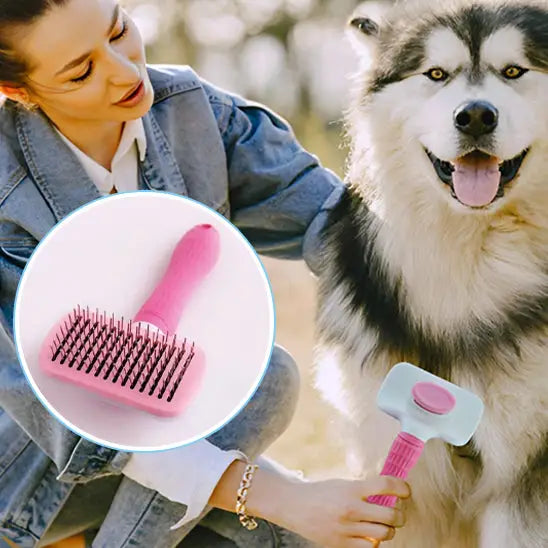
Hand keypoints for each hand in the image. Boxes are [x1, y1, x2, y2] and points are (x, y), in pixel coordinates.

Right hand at [251, 472, 410, 547]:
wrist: (294, 506)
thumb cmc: (321, 492)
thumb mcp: (342, 484)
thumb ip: (364, 489)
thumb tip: (390, 494)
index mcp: (352, 488)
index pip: (385, 485)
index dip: (401, 487)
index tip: (406, 490)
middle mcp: (351, 508)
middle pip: (391, 515)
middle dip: (399, 515)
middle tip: (397, 513)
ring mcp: (347, 528)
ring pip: (384, 534)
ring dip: (389, 530)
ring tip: (384, 525)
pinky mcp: (342, 544)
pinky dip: (374, 543)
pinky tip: (370, 536)